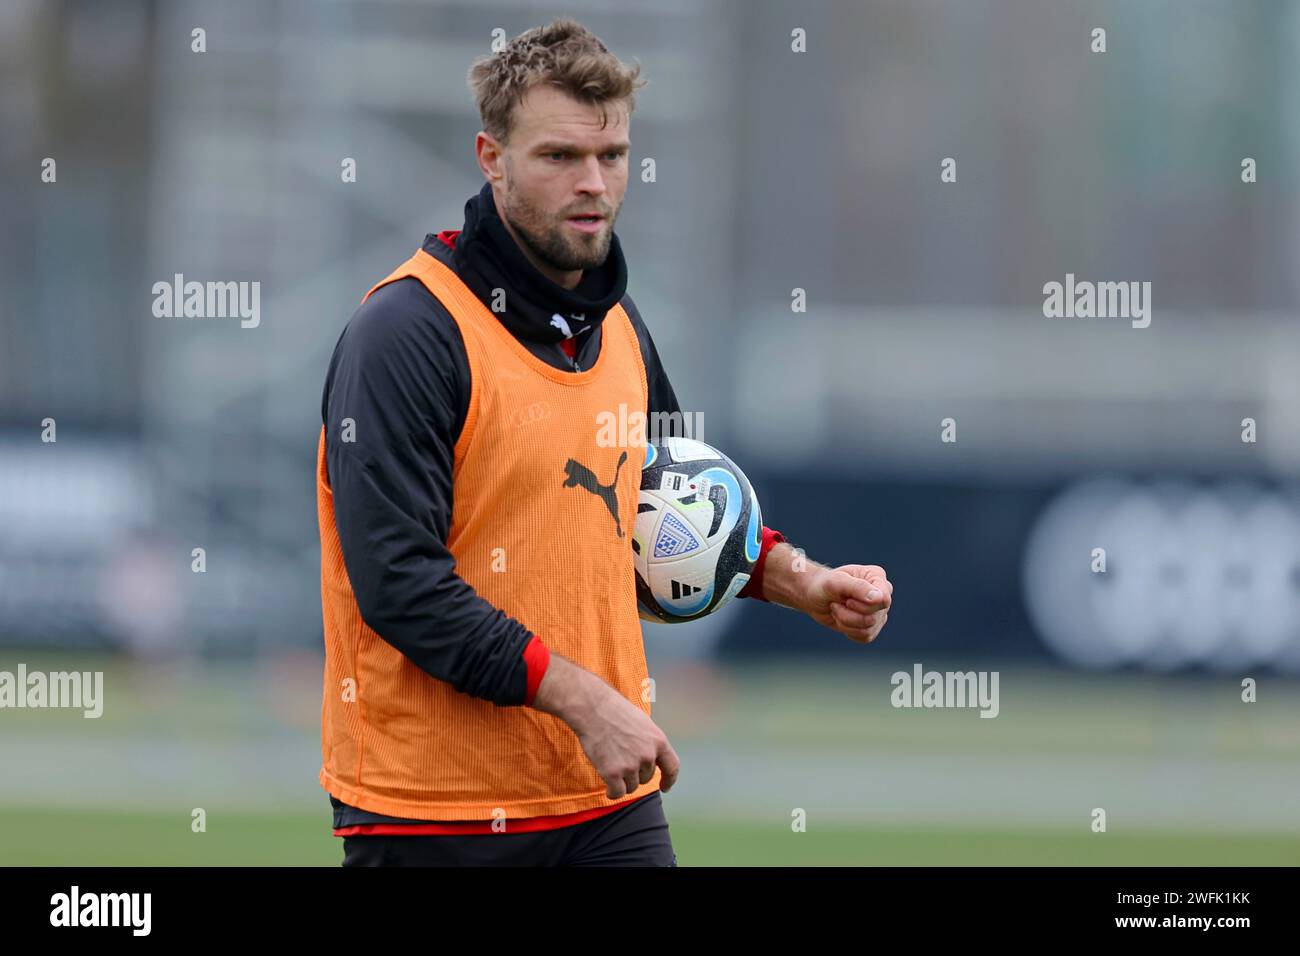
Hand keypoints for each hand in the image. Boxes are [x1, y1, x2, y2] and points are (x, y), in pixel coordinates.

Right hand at [531, 653, 680, 797]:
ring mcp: (631, 765)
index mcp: (659, 741)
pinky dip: (613, 793)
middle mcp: (648, 755)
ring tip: (611, 766)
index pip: (672, 767)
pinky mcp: (613, 773)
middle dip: (636, 774)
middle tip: (621, 759)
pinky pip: (618, 793)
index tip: (665, 787)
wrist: (592, 708)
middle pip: (647, 778)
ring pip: (632, 786)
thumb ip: (650, 742)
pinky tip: (608, 789)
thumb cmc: (614, 711)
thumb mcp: (642, 723)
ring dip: (623, 782)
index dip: (669, 779)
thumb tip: (651, 758)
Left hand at [802, 564, 892, 643]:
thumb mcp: (835, 582)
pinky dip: (848, 630)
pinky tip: (842, 619)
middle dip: (848, 614)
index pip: (884, 599)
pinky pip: (865, 637)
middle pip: (874, 617)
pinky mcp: (872, 627)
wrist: (815, 597)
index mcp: (876, 577)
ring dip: (845, 621)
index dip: (864, 606)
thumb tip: (879, 598)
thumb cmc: (824, 585)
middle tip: (835, 603)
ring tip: (836, 609)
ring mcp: (879, 611)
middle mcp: (882, 594)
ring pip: (868, 629)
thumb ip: (857, 587)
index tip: (847, 601)